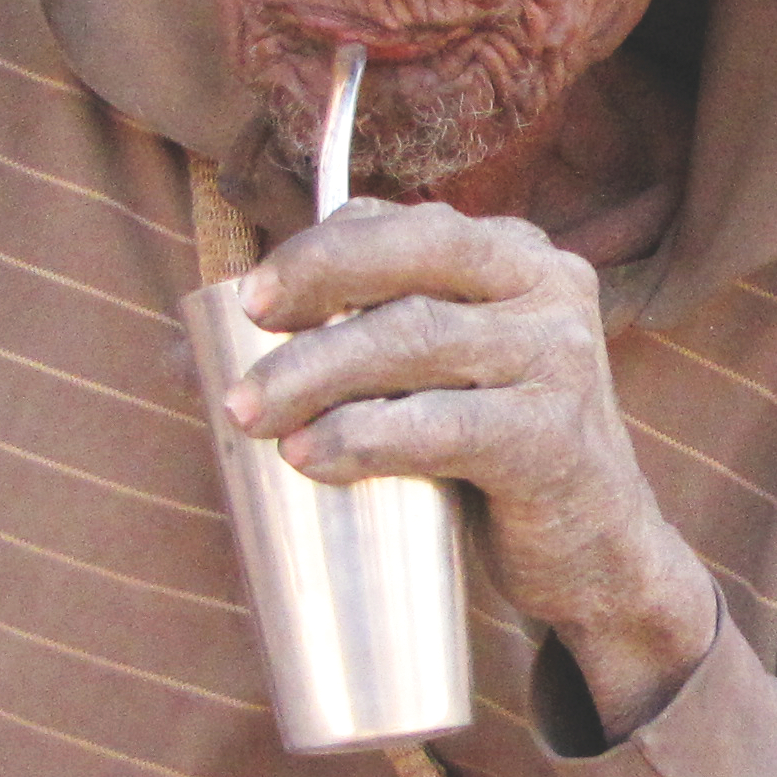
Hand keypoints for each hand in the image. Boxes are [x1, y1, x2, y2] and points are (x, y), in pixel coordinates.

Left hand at [225, 198, 717, 742]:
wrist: (594, 554)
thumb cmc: (483, 452)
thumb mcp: (418, 381)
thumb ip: (332, 347)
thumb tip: (182, 357)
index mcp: (507, 252)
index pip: (396, 221)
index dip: (316, 250)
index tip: (250, 298)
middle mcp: (544, 284)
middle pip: (408, 258)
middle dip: (312, 289)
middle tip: (241, 344)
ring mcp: (560, 356)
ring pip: (414, 338)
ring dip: (315, 375)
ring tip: (251, 417)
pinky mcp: (557, 438)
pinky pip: (443, 425)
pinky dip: (363, 438)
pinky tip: (308, 458)